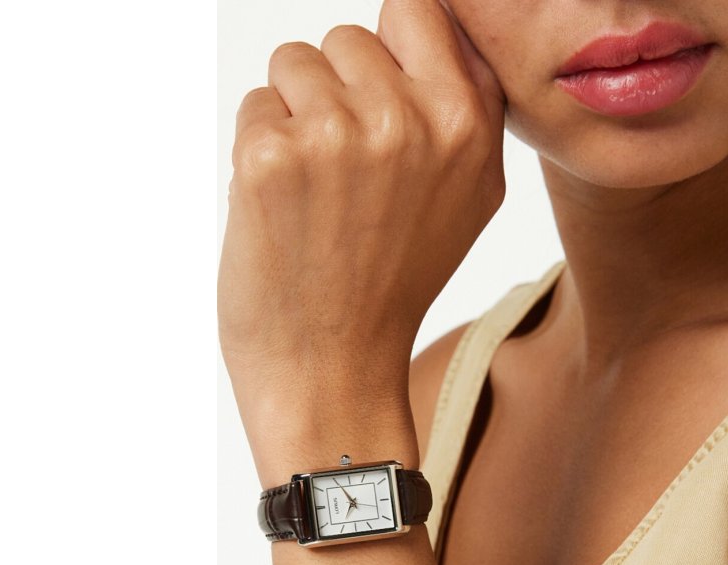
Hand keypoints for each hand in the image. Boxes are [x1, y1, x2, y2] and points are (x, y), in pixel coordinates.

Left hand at [218, 0, 505, 437]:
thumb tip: (439, 28)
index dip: (388, 50)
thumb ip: (466, 108)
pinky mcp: (271, 156)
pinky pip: (257, 105)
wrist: (334, 367)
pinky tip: (288, 206)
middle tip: (348, 172)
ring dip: (296, 116)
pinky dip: (262, 148)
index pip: (414, 9)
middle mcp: (408, 122)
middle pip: (346, 38)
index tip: (379, 95)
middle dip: (338, 91)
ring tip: (319, 191)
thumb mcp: (470, 199)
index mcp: (466, 126)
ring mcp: (337, 136)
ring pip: (295, 65)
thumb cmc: (394, 282)